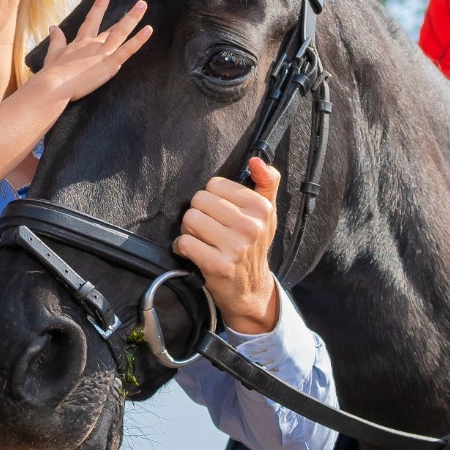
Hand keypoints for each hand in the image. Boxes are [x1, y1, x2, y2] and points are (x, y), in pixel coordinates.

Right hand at [31, 0, 152, 102]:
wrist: (53, 85)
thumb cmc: (51, 73)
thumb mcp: (53, 53)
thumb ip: (57, 39)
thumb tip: (53, 27)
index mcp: (80, 43)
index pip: (91, 21)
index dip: (99, 8)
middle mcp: (93, 44)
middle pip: (113, 27)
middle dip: (127, 15)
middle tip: (141, 2)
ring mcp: (102, 53)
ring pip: (121, 32)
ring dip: (133, 18)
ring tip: (143, 6)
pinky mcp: (108, 64)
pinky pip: (126, 50)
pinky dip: (138, 41)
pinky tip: (148, 30)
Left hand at [174, 158, 283, 337]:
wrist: (251, 289)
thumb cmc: (253, 245)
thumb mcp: (267, 213)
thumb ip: (266, 182)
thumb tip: (256, 160)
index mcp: (261, 208)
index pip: (214, 184)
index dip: (212, 198)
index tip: (220, 214)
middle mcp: (251, 226)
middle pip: (199, 200)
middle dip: (199, 214)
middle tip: (209, 229)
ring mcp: (235, 247)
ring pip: (189, 220)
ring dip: (189, 231)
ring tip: (202, 241)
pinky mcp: (218, 265)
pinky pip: (184, 243)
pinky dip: (182, 248)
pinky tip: (193, 253)